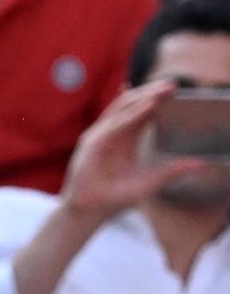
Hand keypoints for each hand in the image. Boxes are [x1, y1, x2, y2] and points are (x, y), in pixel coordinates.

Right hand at [60, 80, 203, 221]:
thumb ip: (172, 170)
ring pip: (123, 108)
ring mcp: (101, 135)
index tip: (176, 91)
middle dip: (152, 93)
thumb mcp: (151, 181)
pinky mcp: (94, 142)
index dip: (156, 100)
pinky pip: (116, 123)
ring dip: (144, 97)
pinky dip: (133, 114)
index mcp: (125, 138)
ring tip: (163, 89)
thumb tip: (200, 164)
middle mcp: (112, 133)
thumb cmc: (116, 195)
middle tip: (173, 84)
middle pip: (132, 105)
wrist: (93, 209)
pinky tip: (149, 105)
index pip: (141, 113)